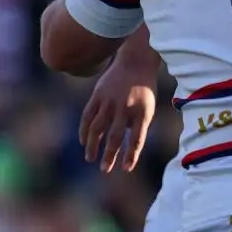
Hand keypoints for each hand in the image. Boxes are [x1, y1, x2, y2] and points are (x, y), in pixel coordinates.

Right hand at [80, 57, 158, 171]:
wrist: (135, 61)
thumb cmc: (144, 89)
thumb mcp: (148, 106)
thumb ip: (138, 126)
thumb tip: (125, 147)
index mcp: (142, 112)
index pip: (137, 138)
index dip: (131, 154)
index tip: (126, 169)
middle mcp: (125, 108)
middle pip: (115, 136)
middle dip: (109, 155)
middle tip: (105, 169)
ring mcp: (110, 101)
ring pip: (98, 128)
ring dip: (93, 145)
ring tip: (90, 158)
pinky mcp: (98, 95)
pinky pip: (88, 116)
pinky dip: (84, 130)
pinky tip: (83, 141)